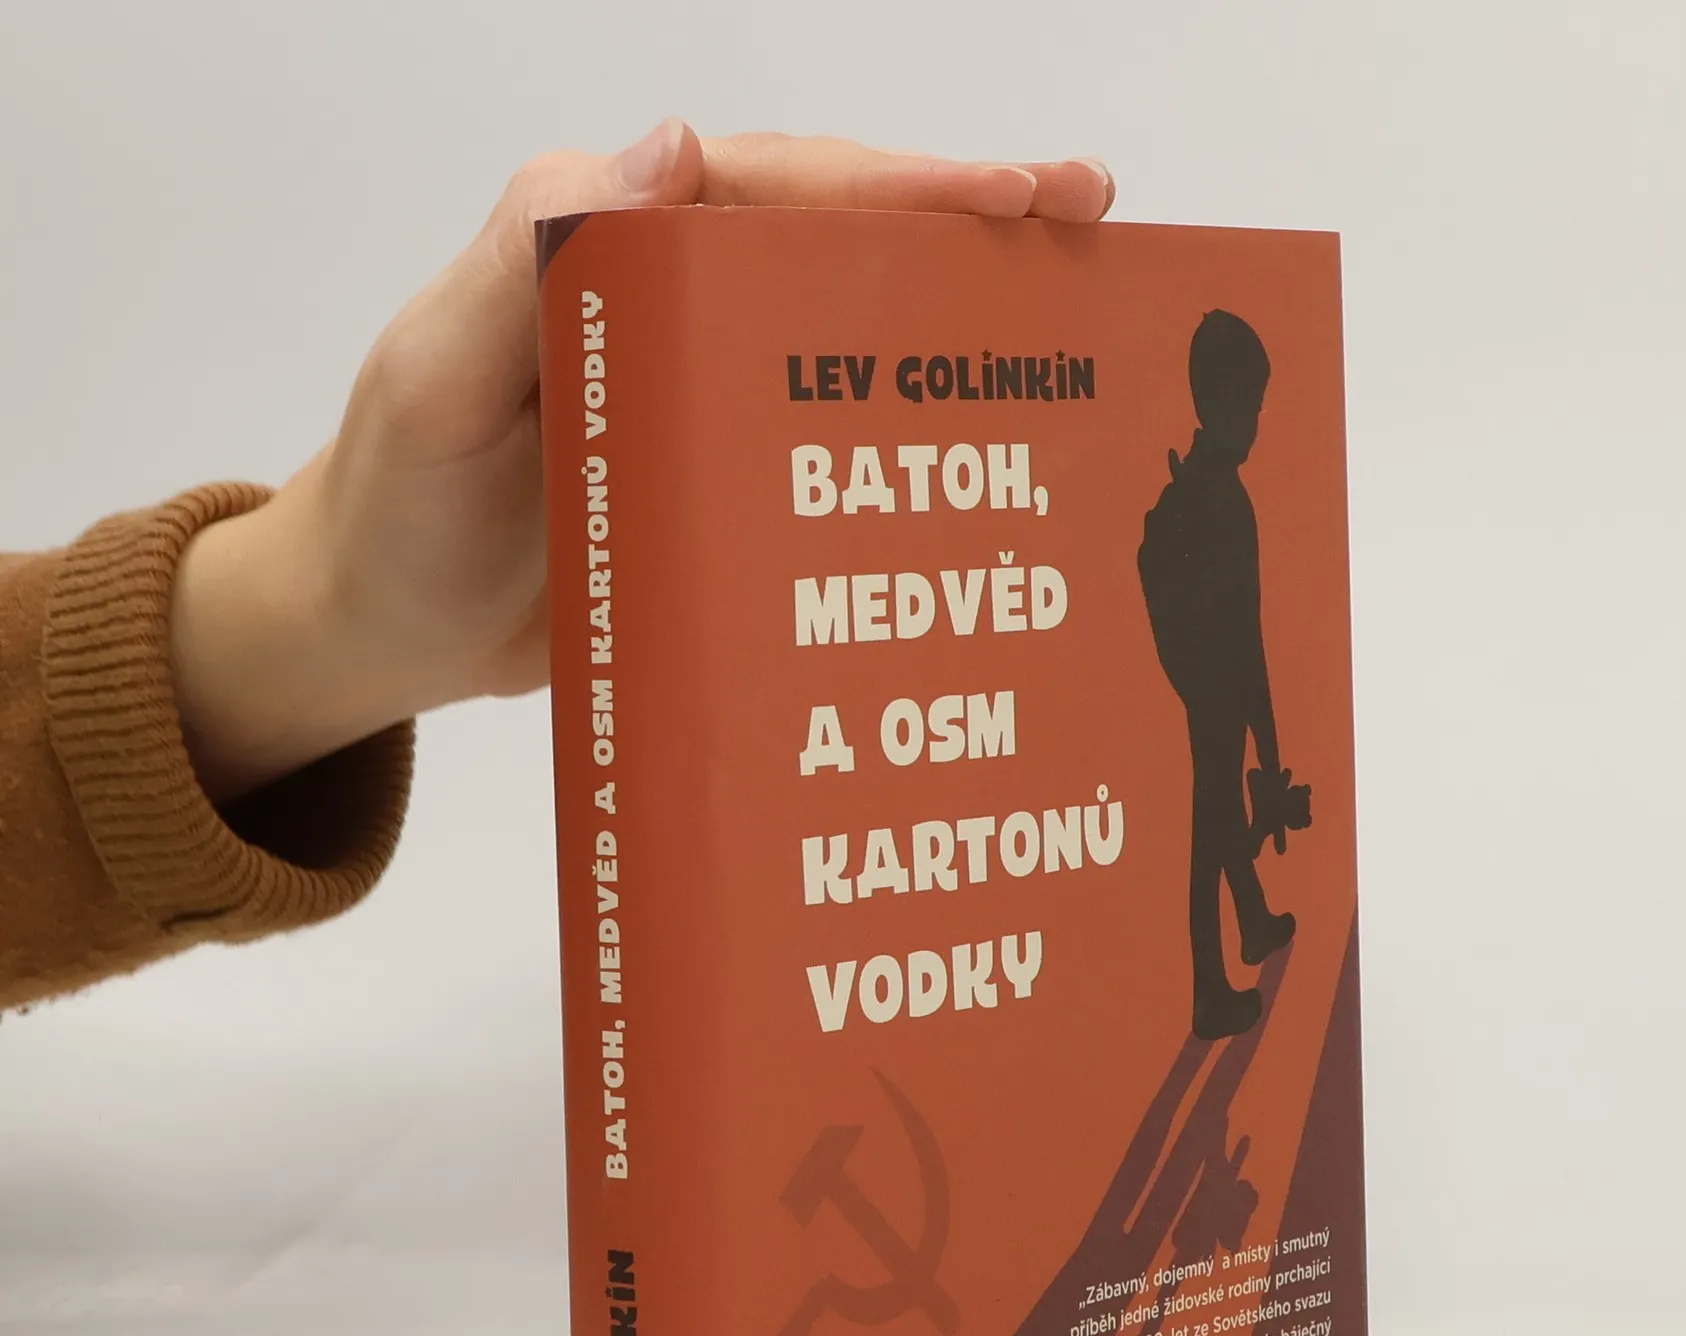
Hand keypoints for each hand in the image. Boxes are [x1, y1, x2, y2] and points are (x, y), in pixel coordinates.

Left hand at [167, 123, 1114, 801]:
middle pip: (841, 245)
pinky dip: (912, 441)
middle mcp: (674, 298)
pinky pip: (830, 438)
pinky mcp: (722, 474)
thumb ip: (528, 262)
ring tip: (1081, 329)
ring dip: (963, 330)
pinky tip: (989, 465)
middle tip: (1094, 229)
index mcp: (611, 244)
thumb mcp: (437, 383)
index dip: (907, 187)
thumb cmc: (396, 508)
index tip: (1022, 198)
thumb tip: (673, 144)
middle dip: (971, 233)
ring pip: (853, 335)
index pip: (778, 189)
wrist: (382, 631)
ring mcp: (705, 388)